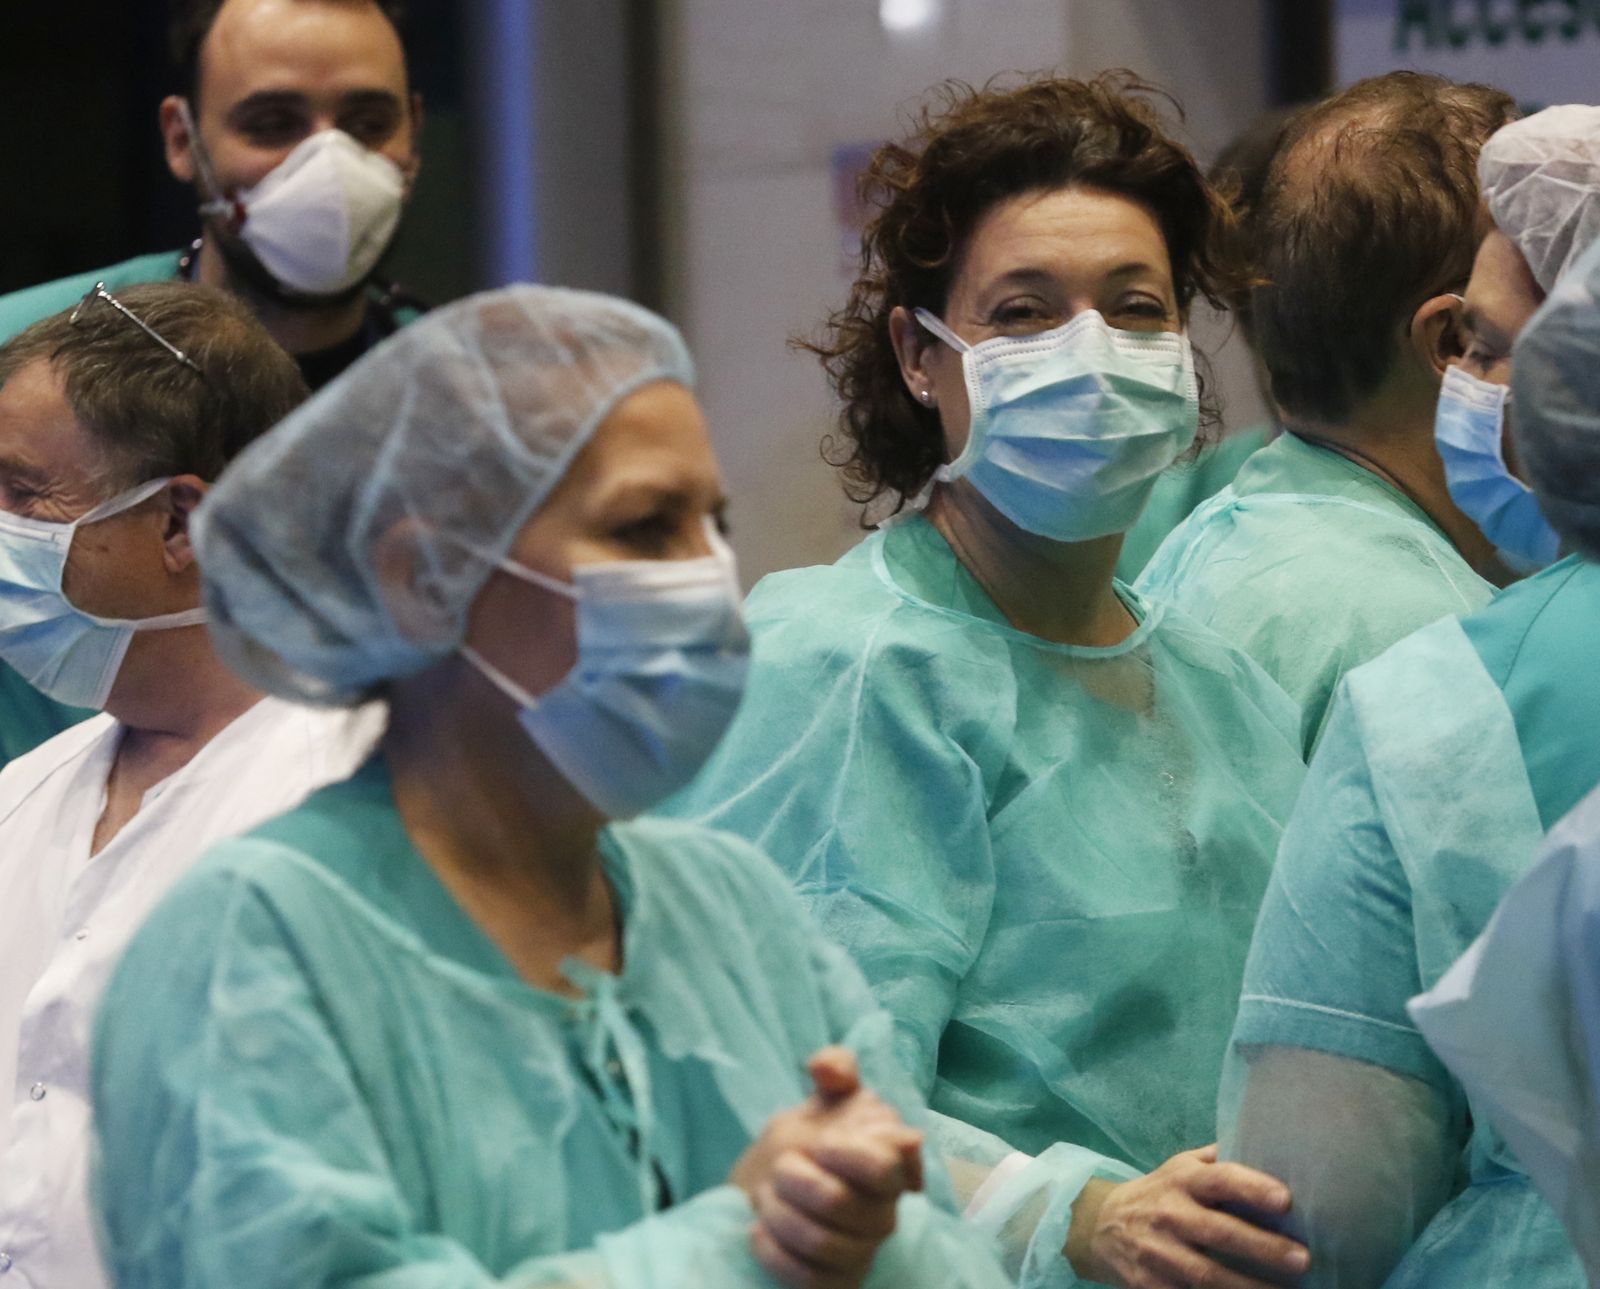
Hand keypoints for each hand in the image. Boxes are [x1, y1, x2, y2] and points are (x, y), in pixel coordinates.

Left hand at [732, 1047, 923, 1288]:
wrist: (773, 1188)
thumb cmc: (808, 1139)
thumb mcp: (822, 1097)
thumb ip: (836, 1069)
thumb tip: (826, 1067)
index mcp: (889, 1164)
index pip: (884, 1166)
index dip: (846, 1154)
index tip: (819, 1142)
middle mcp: (884, 1212)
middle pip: (839, 1203)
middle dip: (793, 1179)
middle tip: (778, 1168)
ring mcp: (863, 1252)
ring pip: (821, 1242)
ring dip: (779, 1214)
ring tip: (766, 1198)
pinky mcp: (838, 1283)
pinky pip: (807, 1279)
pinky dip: (772, 1251)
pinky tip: (758, 1231)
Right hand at [1066, 1145, 1309, 1288]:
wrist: (1101, 1227)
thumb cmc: (1158, 1194)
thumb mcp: (1180, 1167)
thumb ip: (1218, 1161)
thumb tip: (1268, 1145)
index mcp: (1181, 1181)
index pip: (1219, 1179)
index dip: (1251, 1187)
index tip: (1285, 1200)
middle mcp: (1169, 1215)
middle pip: (1218, 1232)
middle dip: (1262, 1247)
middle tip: (1302, 1259)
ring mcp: (1159, 1254)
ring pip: (1207, 1275)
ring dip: (1249, 1287)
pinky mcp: (1151, 1286)